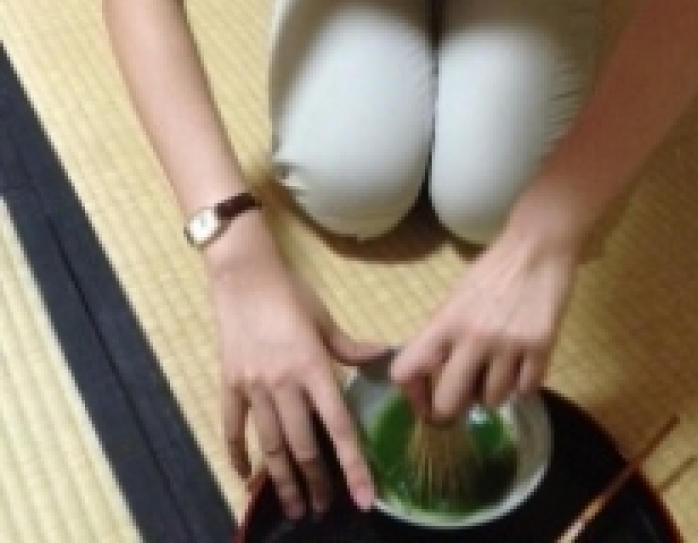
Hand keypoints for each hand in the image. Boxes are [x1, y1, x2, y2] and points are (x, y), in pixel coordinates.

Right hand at [207, 223, 386, 518]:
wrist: (243, 275)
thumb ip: (349, 347)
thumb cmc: (289, 293)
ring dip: (283, 480)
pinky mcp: (229, 383)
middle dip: (316, 482)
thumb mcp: (323, 318)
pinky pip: (233, 428)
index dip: (353, 465)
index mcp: (313, 366)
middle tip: (323, 508)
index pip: (338, 426)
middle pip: (303, 445)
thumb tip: (382, 355)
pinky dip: (238, 455)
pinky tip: (246, 477)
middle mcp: (284, 382)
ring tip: (294, 506)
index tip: (364, 497)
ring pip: (270, 445)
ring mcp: (253, 386)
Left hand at [390, 219, 577, 419]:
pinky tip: (522, 365)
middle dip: (452, 409)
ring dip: (493, 392)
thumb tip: (431, 375)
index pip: (406, 370)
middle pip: (448, 404)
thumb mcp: (456, 298)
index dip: (413, 393)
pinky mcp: (541, 348)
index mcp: (445, 321)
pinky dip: (523, 383)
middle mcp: (473, 337)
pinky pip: (526, 390)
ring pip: (492, 401)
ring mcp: (508, 345)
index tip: (424, 398)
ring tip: (498, 370)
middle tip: (461, 399)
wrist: (537, 249)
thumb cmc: (493, 271)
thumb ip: (442, 334)